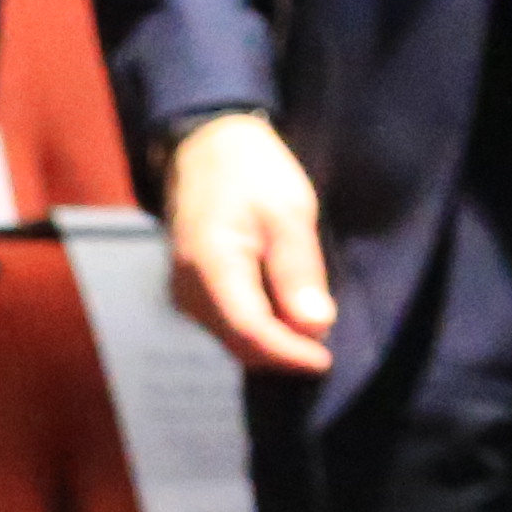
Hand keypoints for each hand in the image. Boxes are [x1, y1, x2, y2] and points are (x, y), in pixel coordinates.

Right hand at [161, 109, 338, 375]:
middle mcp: (189, 290)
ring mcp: (186, 296)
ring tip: (308, 327)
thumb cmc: (252, 172)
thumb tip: (315, 326)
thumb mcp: (289, 211)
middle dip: (283, 352)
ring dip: (273, 342)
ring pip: (234, 340)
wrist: (207, 150)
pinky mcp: (191, 296)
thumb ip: (298, 269)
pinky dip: (259, 329)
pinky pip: (228, 326)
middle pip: (241, 344)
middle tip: (325, 346)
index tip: (325, 360)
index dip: (288, 353)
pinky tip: (285, 314)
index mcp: (211, 266)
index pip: (250, 331)